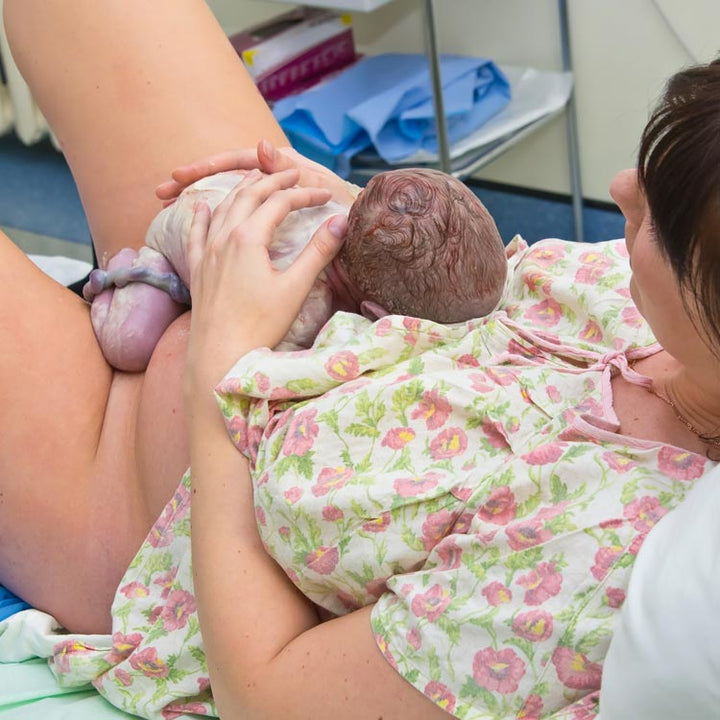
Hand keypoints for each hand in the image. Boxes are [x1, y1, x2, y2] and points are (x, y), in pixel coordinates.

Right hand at [156, 140, 356, 206]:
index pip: (240, 162)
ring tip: (168, 200)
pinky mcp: (270, 216)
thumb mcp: (320, 188)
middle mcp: (274, 178)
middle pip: (228, 174)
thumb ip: (291, 169)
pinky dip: (218, 215)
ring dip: (201, 193)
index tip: (182, 175)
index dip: (211, 166)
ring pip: (230, 192)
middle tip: (164, 187)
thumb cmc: (346, 210)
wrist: (365, 227)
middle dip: (196, 177)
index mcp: (284, 167)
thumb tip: (258, 143)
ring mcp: (271, 197)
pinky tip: (196, 219)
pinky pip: (238, 213)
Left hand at [184, 168, 346, 392]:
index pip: (280, 202)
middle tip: (294, 174)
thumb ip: (318, 251)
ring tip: (256, 178)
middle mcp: (224, 237)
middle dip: (273, 181)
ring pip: (223, 208)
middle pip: (249, 196)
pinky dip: (202, 215)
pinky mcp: (198, 269)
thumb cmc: (261, 325)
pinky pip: (196, 232)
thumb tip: (341, 221)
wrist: (220, 354)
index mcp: (249, 238)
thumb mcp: (295, 287)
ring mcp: (208, 252)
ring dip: (242, 189)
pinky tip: (203, 206)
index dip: (305, 194)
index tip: (325, 195)